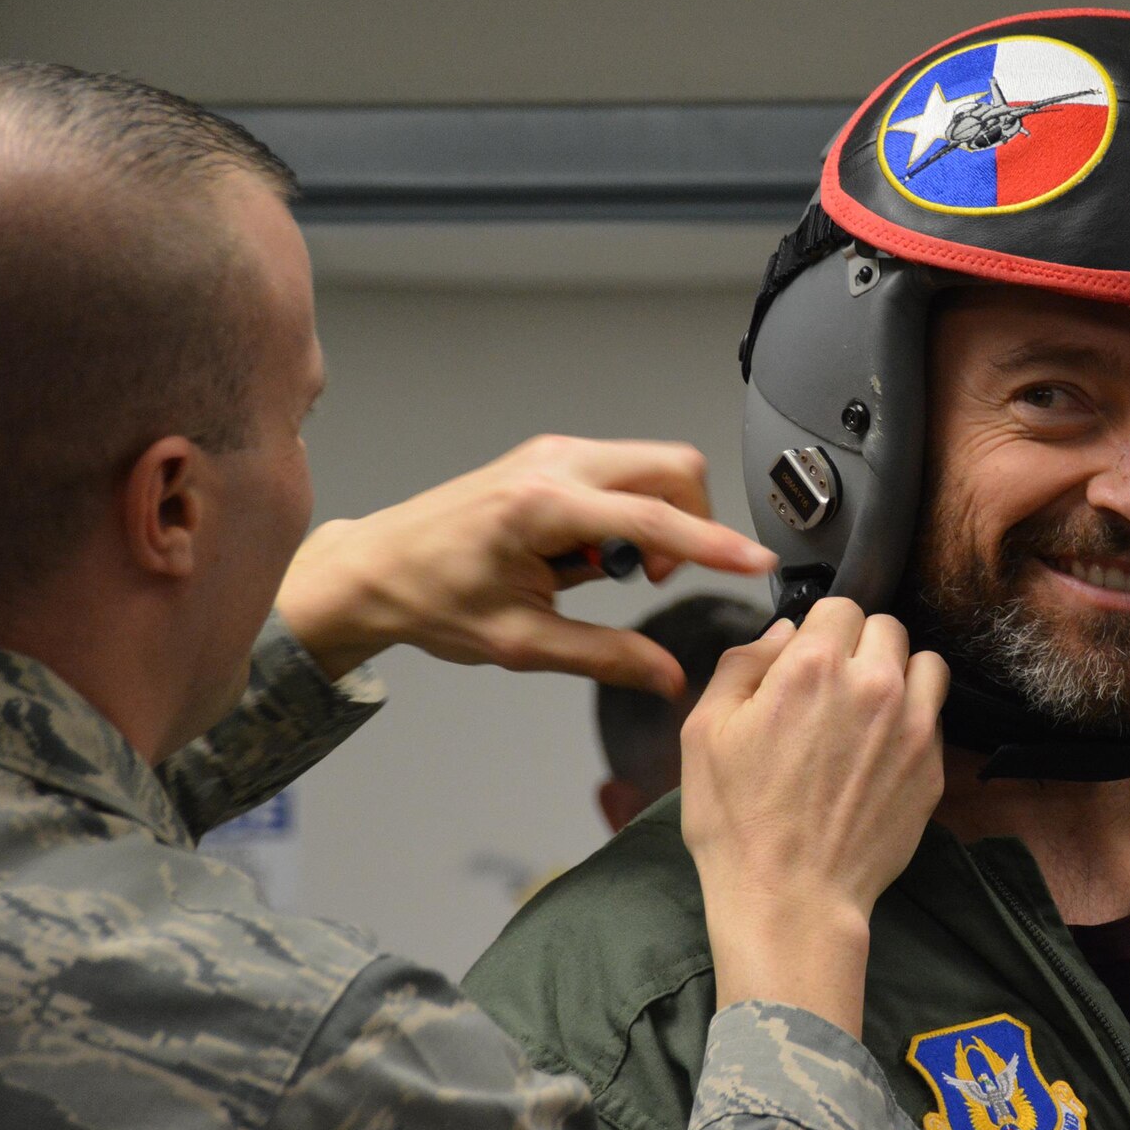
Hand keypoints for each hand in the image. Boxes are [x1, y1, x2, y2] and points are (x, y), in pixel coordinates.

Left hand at [275, 436, 775, 690]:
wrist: (374, 568)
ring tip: (613, 571)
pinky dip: (632, 510)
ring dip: (659, 517)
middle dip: (689, 522)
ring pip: (653, 465)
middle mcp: (552, 464)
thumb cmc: (431, 600)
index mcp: (541, 507)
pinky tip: (591, 554)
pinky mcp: (551, 457)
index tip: (756, 560)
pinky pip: (624, 471)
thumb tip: (667, 676)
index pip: (655, 517)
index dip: (715, 543)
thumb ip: (606, 656)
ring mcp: (552, 453)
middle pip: (672, 467)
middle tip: (651, 578)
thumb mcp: (522, 644)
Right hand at [681, 597, 947, 1037]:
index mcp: (814, 666)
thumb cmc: (738, 823)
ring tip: (867, 710)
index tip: (807, 659)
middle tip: (833, 687)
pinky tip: (879, 752)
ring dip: (898, 674)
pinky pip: (935, 716)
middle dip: (860, 646)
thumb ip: (742, 664)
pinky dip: (913, 720)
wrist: (791, 901)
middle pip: (886, 626)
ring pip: (924, 663)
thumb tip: (782, 632)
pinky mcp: (933, 766)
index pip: (839, 605)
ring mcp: (912, 726)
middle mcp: (873, 684)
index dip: (819, 629)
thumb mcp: (704, 732)